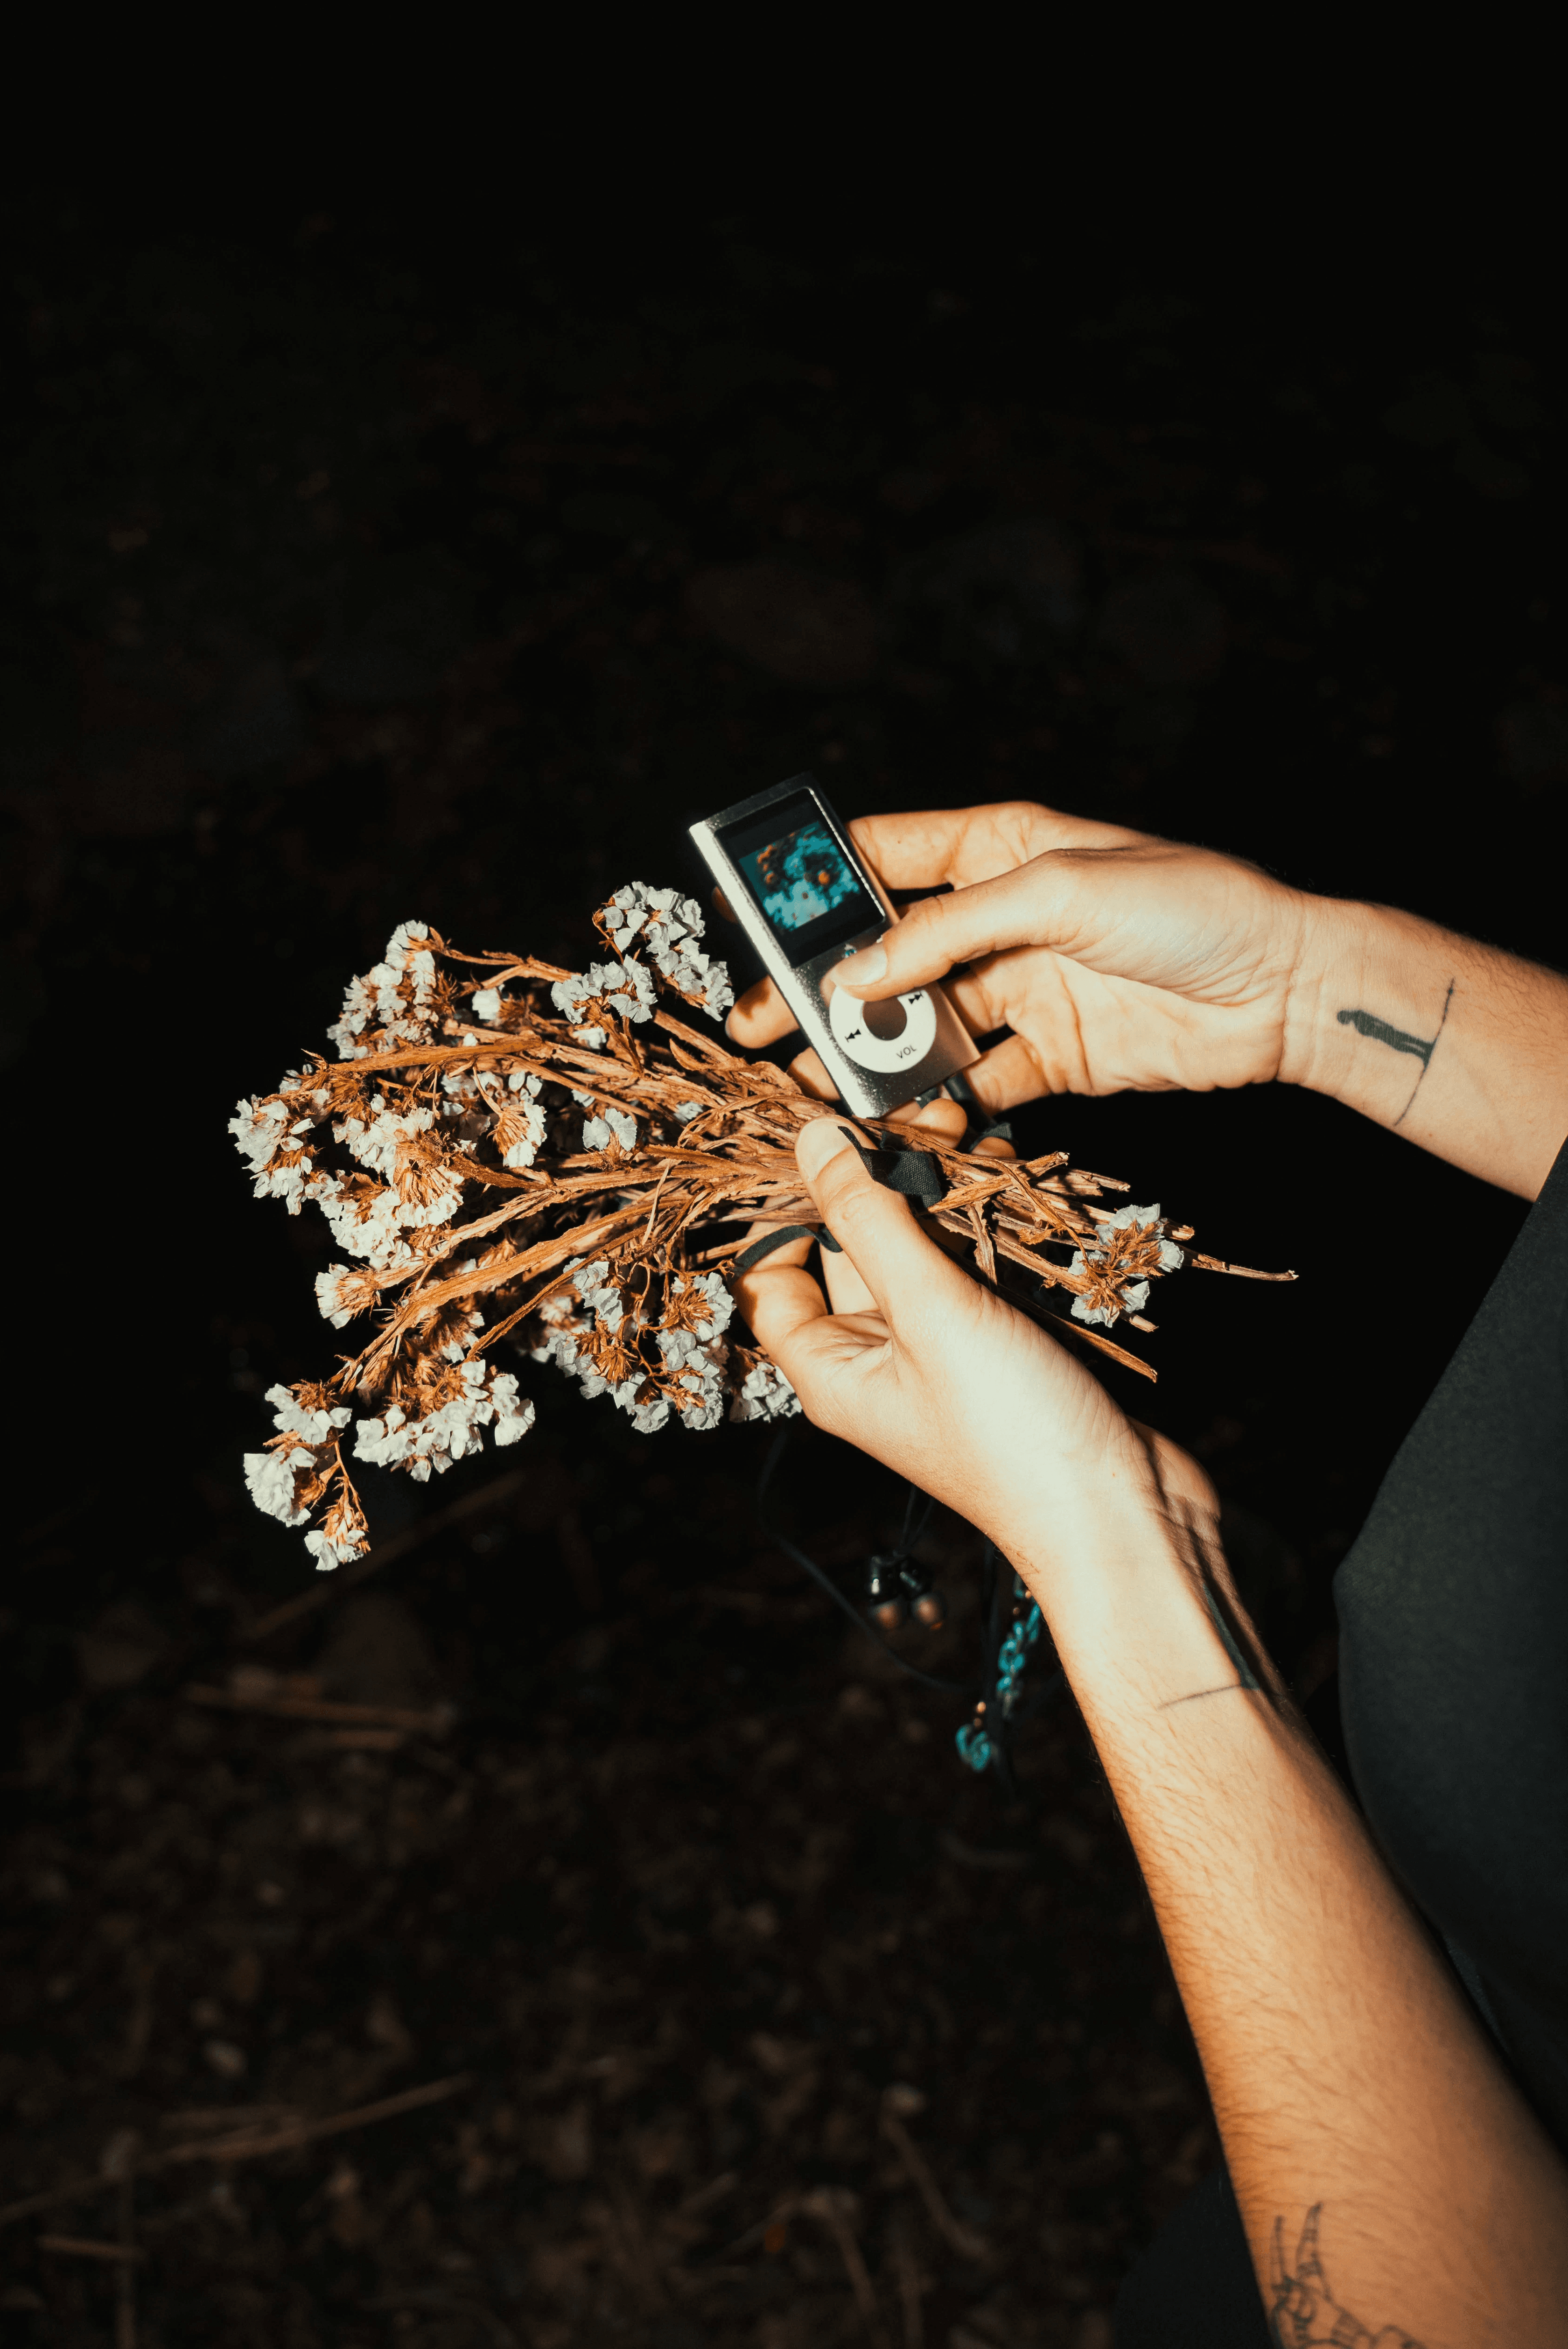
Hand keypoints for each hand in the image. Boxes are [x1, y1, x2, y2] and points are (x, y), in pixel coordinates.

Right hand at [727, 800, 1312, 1121]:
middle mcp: (998, 920)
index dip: (816, 885)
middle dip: (819, 990)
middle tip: (756, 1029)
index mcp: (996, 851)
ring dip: (872, 1059)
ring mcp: (1019, 991)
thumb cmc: (1189, 908)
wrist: (1284, 991)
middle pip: (886, 955)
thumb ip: (948, 933)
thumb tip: (857, 974)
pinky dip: (939, 1110)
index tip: (755, 919)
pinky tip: (911, 1126)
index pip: (883, 856)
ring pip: (920, 1028)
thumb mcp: (1058, 893)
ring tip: (819, 1089)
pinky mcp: (1046, 1057)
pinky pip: (973, 1087)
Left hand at [737, 1114, 1229, 1588]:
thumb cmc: (1010, 1433)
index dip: (780, 1204)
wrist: (1122, 1513)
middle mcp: (875, 1355)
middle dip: (875, 1174)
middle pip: (847, 1245)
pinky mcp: (998, 1337)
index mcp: (829, 1365)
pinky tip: (1008, 1173)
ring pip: (918, 1244)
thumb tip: (813, 1139)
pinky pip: (974, 1262)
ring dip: (938, 1186)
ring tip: (968, 1130)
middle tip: (921, 1113)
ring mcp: (939, 1347)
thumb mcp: (930, 1312)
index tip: (813, 1136)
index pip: (768, 1274)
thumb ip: (870, 1219)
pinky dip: (985, 1216)